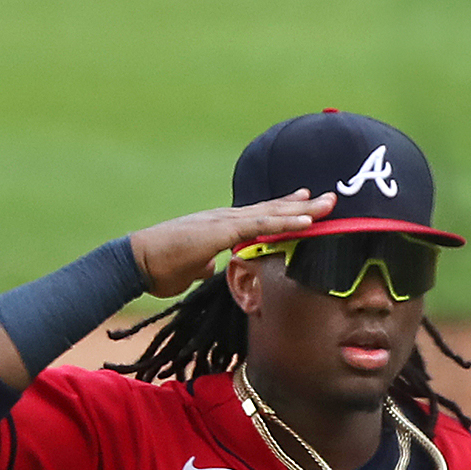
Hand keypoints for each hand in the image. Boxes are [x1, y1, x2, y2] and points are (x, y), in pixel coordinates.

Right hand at [128, 191, 335, 296]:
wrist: (137, 261)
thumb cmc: (160, 268)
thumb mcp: (190, 269)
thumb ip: (203, 265)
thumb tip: (210, 267)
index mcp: (221, 226)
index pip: (260, 216)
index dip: (285, 210)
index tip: (307, 204)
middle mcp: (226, 218)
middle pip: (273, 209)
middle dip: (304, 205)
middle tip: (333, 199)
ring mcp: (225, 222)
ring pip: (272, 213)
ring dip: (303, 210)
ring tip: (330, 206)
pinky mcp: (221, 231)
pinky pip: (260, 226)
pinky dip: (285, 222)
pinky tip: (307, 221)